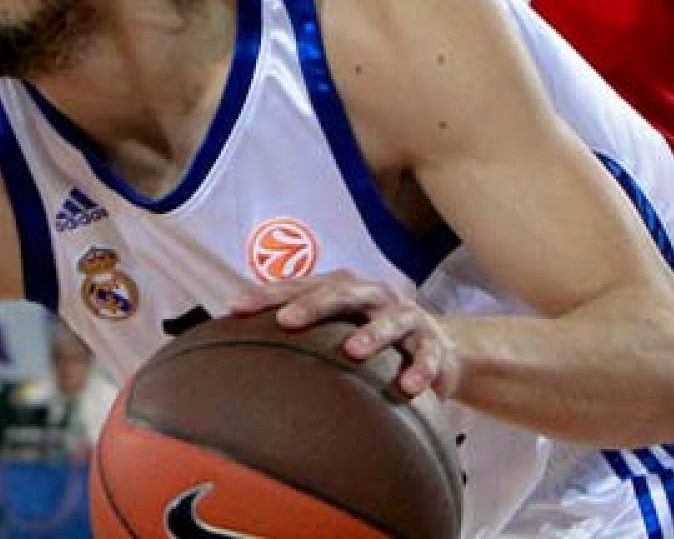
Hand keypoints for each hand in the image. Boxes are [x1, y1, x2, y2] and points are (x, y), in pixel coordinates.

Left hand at [232, 271, 459, 398]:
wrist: (438, 346)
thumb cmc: (370, 334)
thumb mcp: (337, 327)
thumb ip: (299, 332)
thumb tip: (235, 345)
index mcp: (343, 288)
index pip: (301, 285)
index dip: (269, 294)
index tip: (236, 308)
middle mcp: (372, 296)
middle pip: (341, 292)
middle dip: (314, 304)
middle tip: (287, 321)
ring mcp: (404, 317)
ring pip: (389, 320)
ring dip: (372, 334)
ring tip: (352, 351)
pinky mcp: (433, 344)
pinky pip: (428, 356)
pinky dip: (420, 370)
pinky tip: (408, 387)